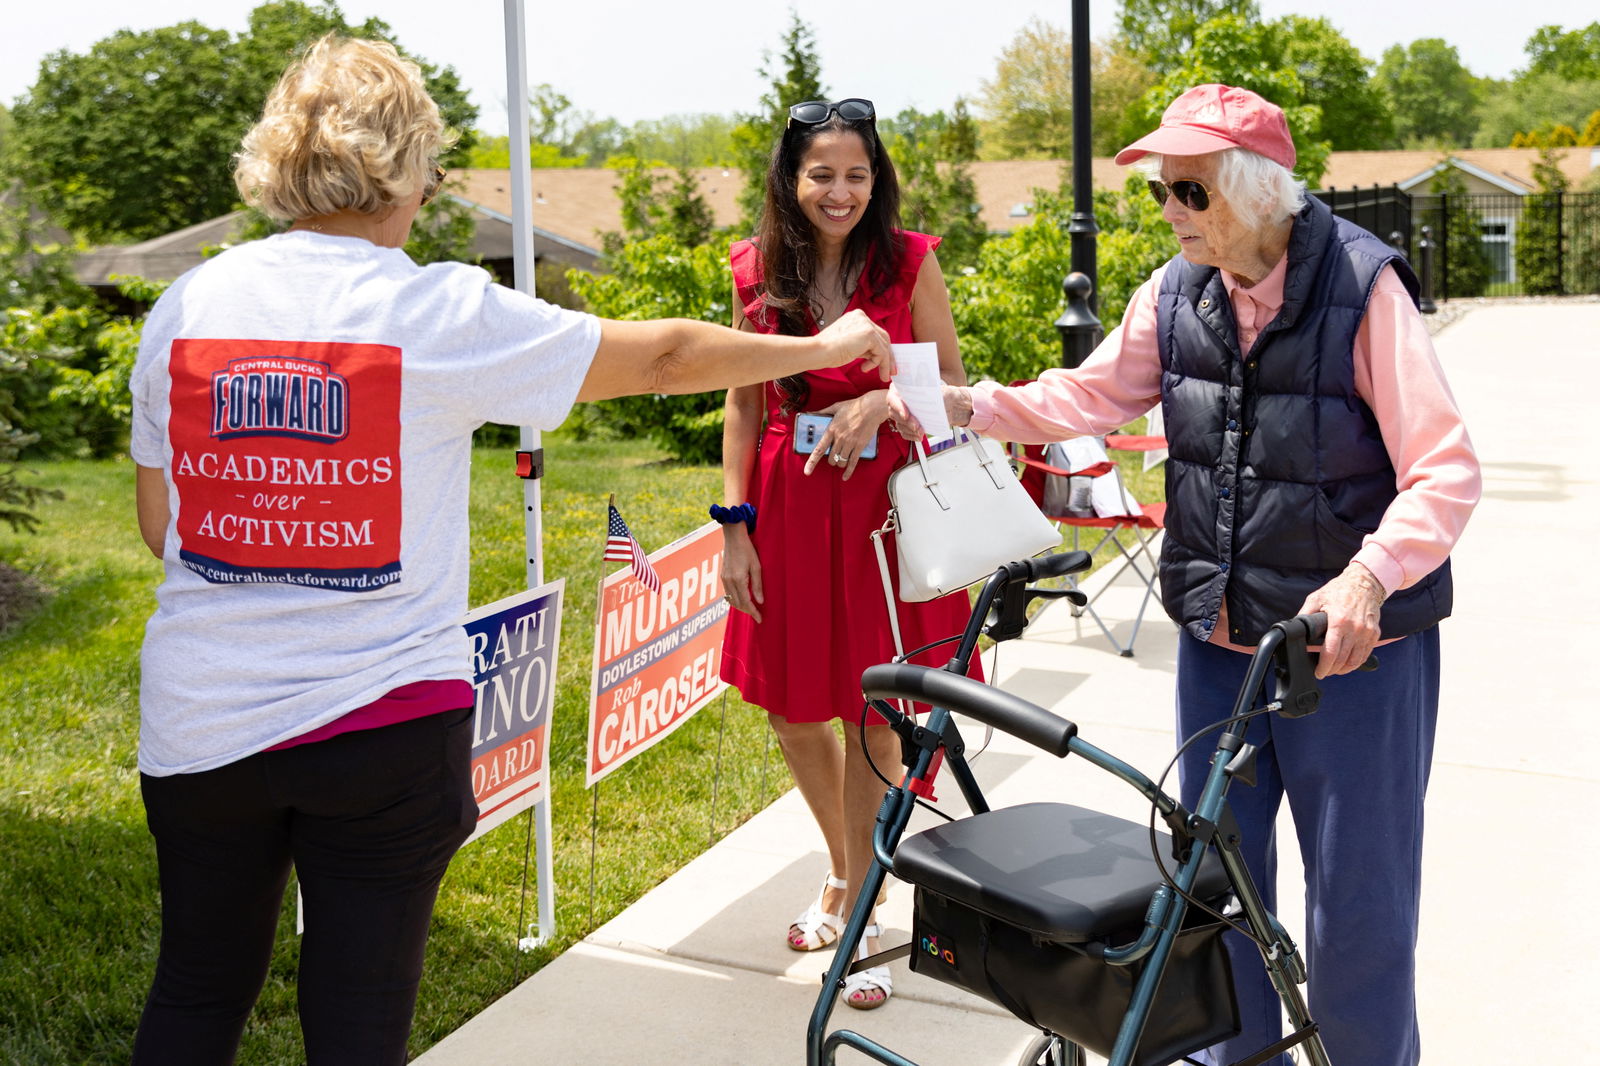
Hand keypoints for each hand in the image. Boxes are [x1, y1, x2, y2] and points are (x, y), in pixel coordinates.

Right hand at [720, 528, 763, 622]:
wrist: (733, 537)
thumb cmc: (747, 549)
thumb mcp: (757, 567)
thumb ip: (758, 585)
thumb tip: (760, 601)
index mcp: (738, 580)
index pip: (746, 602)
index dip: (753, 612)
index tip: (760, 619)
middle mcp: (729, 581)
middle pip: (737, 604)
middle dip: (747, 611)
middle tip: (757, 615)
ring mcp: (724, 579)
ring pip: (731, 600)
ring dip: (740, 607)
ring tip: (751, 609)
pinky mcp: (722, 576)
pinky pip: (728, 594)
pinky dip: (735, 600)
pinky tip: (742, 599)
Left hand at [802, 393, 886, 479]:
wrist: (871, 408)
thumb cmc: (854, 406)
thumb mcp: (836, 407)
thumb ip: (822, 412)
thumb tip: (810, 414)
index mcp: (831, 429)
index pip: (819, 449)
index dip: (812, 462)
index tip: (807, 471)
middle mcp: (839, 438)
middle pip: (831, 458)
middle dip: (831, 460)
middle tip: (833, 457)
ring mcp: (850, 443)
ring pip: (840, 461)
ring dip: (839, 463)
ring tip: (841, 461)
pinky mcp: (860, 446)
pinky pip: (852, 463)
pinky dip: (848, 472)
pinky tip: (845, 477)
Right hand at [816, 310, 893, 380]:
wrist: (819, 351)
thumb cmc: (828, 351)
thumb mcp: (849, 345)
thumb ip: (863, 346)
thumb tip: (876, 355)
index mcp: (856, 317)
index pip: (875, 333)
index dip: (881, 348)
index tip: (884, 363)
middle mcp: (862, 317)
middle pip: (883, 337)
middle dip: (888, 356)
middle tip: (890, 372)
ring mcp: (866, 324)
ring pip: (883, 346)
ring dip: (884, 363)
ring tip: (882, 376)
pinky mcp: (869, 334)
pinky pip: (881, 351)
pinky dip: (878, 363)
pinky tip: (865, 369)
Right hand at [885, 383, 972, 438]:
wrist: (952, 405)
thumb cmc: (944, 395)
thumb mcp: (940, 391)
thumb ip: (933, 394)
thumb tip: (928, 398)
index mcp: (903, 388)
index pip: (893, 398)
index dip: (898, 407)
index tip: (906, 415)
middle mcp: (900, 400)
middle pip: (894, 413)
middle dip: (906, 421)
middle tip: (916, 426)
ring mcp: (902, 413)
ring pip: (899, 424)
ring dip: (910, 430)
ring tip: (920, 432)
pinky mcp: (907, 424)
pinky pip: (904, 432)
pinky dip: (911, 436)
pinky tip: (919, 436)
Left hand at [1298, 562, 1385, 677]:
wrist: (1364, 582)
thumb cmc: (1339, 590)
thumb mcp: (1316, 598)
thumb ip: (1305, 615)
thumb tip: (1295, 628)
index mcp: (1339, 621)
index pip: (1331, 652)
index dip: (1324, 666)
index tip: (1318, 672)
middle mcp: (1355, 629)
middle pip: (1343, 660)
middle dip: (1332, 669)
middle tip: (1324, 671)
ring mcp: (1367, 632)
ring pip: (1356, 660)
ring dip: (1344, 669)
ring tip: (1335, 669)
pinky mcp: (1374, 633)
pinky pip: (1365, 654)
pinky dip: (1356, 662)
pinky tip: (1347, 663)